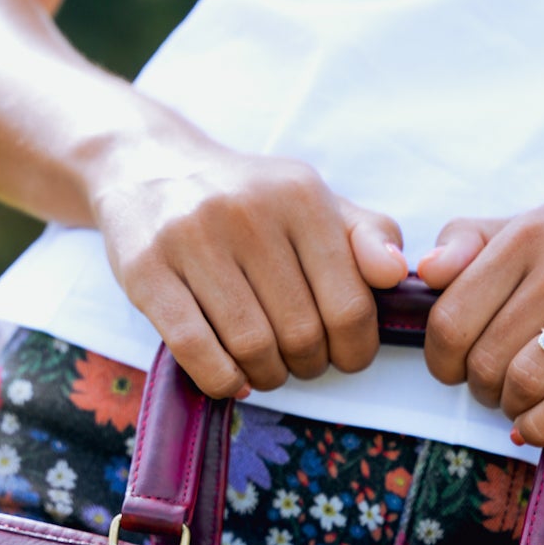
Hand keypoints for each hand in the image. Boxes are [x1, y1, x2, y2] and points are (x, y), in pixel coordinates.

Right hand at [86, 124, 407, 397]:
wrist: (146, 165)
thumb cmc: (246, 200)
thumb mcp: (310, 201)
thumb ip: (366, 235)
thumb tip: (396, 273)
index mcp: (300, 196)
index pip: (349, 304)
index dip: (355, 348)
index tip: (344, 355)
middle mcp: (248, 212)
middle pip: (301, 333)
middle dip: (309, 365)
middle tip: (300, 363)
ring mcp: (192, 239)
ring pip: (252, 346)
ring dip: (267, 375)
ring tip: (266, 368)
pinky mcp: (147, 270)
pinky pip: (196, 349)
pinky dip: (222, 379)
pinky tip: (231, 378)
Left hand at [416, 184, 543, 444]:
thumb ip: (479, 240)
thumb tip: (423, 272)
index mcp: (532, 231)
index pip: (450, 314)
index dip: (443, 358)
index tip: (459, 367)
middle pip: (484, 357)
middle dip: (480, 389)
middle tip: (500, 389)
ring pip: (524, 383)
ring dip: (514, 409)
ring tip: (525, 403)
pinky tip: (542, 427)